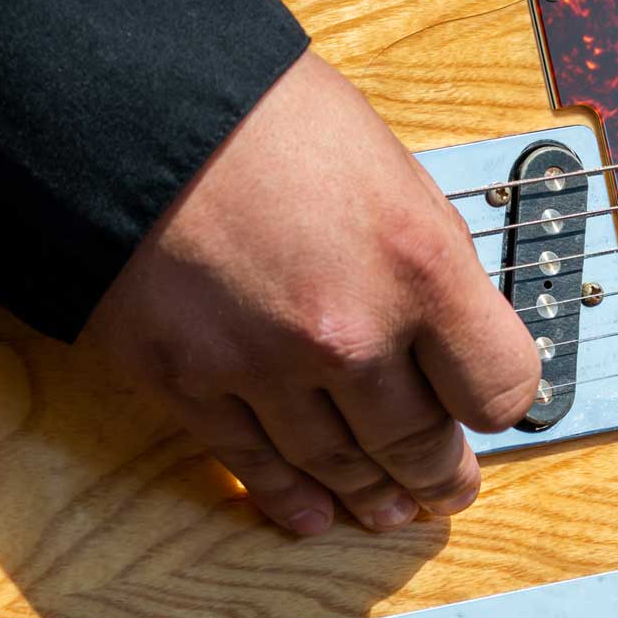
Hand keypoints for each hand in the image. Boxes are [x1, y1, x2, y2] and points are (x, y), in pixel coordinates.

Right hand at [89, 49, 540, 533]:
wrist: (120, 103)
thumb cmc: (255, 112)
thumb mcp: (383, 162)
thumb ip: (422, 251)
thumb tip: (447, 320)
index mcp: (416, 263)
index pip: (497, 385)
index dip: (498, 400)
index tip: (488, 405)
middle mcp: (348, 331)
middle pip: (418, 442)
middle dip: (439, 473)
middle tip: (449, 486)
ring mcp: (264, 367)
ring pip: (338, 466)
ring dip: (371, 497)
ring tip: (390, 510)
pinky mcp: (188, 384)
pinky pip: (254, 464)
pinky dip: (290, 498)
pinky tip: (315, 514)